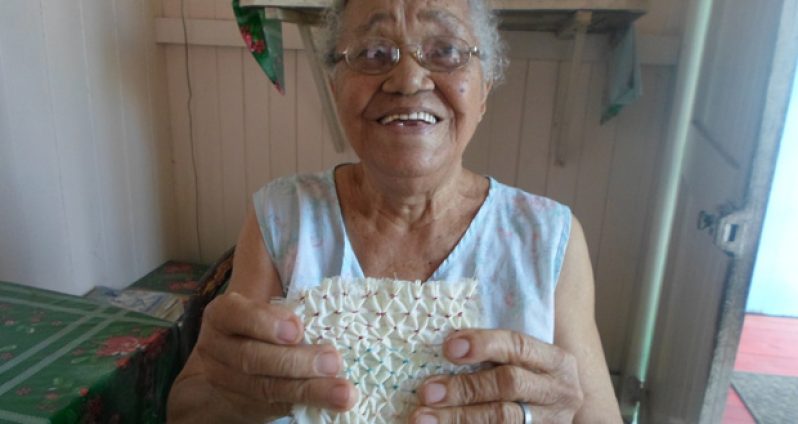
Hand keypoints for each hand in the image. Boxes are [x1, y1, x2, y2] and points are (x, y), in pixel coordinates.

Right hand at [194, 291, 357, 420]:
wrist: (231, 371)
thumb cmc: (265, 326)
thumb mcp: (270, 306)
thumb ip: (293, 294)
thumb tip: (341, 266)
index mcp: (223, 314)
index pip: (236, 314)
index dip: (266, 322)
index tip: (298, 329)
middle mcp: (216, 348)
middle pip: (252, 357)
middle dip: (296, 361)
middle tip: (334, 361)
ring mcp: (224, 381)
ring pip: (264, 388)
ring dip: (308, 390)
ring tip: (343, 392)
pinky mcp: (240, 406)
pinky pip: (271, 408)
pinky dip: (302, 405)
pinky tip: (328, 403)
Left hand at [410, 329, 582, 423]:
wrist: (552, 413)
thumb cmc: (528, 378)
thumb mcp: (524, 361)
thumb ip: (495, 351)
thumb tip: (445, 344)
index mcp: (556, 361)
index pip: (518, 346)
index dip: (483, 345)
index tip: (448, 348)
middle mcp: (559, 392)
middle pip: (508, 385)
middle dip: (464, 387)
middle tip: (427, 391)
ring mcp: (549, 421)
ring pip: (502, 419)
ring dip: (458, 417)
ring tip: (423, 417)